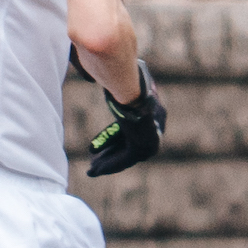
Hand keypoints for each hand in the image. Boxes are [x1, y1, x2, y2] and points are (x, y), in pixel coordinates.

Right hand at [84, 63, 163, 177]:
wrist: (128, 84)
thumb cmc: (121, 77)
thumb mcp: (116, 80)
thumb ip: (109, 86)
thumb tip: (91, 76)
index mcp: (155, 109)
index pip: (135, 128)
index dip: (116, 139)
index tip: (101, 145)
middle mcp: (156, 126)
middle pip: (130, 145)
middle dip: (111, 154)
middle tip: (96, 161)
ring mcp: (150, 137)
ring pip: (127, 157)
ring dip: (108, 164)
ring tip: (92, 170)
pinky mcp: (142, 146)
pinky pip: (124, 160)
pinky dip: (109, 166)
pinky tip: (95, 170)